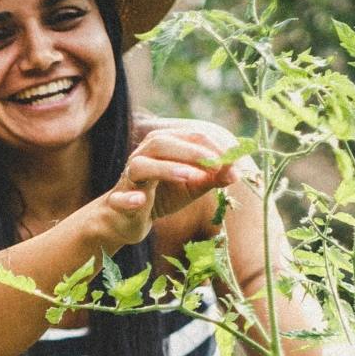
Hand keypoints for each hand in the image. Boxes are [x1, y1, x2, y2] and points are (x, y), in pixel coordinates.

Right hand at [95, 125, 241, 250]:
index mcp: (164, 146)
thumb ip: (213, 177)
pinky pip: (119, 199)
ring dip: (166, 169)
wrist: (129, 220)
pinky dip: (129, 199)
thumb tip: (236, 172)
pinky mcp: (118, 202)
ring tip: (191, 177)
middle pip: (163, 142)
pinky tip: (140, 201)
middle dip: (192, 152)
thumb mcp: (193, 185)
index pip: (190, 136)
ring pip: (141, 165)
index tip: (234, 161)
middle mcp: (143, 155)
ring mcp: (129, 178)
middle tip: (217, 164)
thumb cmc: (163, 196)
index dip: (213, 147)